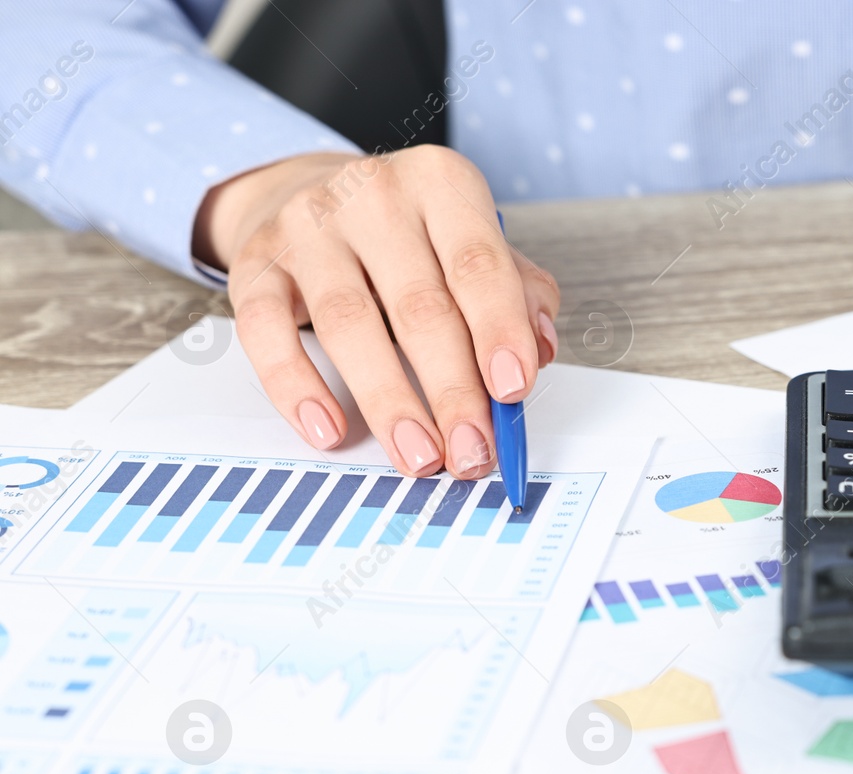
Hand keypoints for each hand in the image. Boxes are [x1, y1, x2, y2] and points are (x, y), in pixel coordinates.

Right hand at [193, 146, 558, 477]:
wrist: (311, 192)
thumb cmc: (412, 235)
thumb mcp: (474, 244)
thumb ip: (518, 293)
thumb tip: (542, 349)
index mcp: (440, 184)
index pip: (477, 264)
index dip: (499, 330)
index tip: (513, 390)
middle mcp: (372, 196)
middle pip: (418, 306)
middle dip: (452, 390)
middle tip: (473, 451)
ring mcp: (306, 227)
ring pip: (349, 325)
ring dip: (389, 402)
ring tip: (419, 456)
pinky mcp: (256, 265)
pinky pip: (267, 333)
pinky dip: (297, 388)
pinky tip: (328, 430)